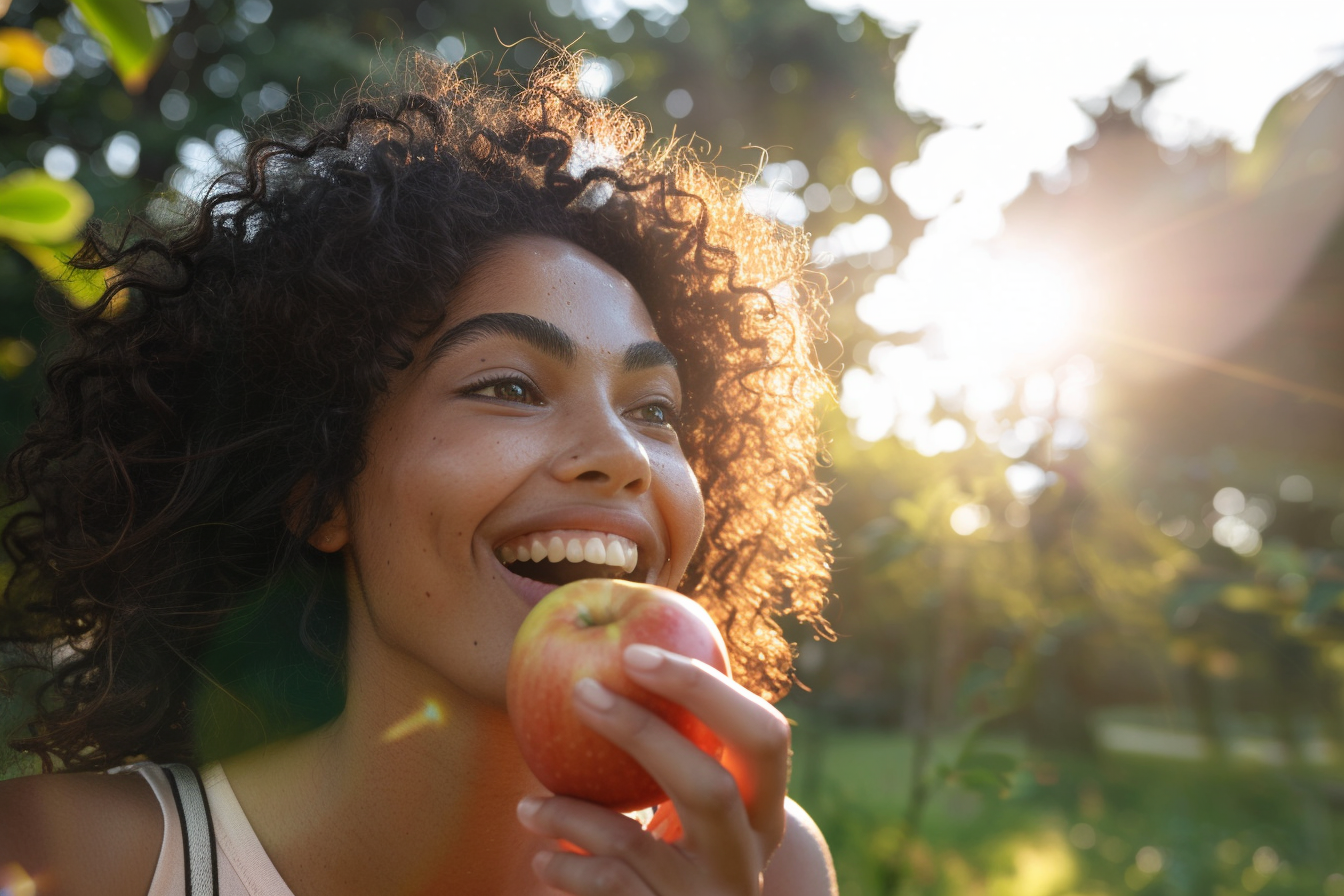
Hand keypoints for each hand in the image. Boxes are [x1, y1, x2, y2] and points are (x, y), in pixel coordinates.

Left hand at [515, 643, 790, 894]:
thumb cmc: (682, 850)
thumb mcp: (697, 804)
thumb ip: (680, 742)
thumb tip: (619, 643)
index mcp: (765, 808)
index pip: (764, 735)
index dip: (703, 689)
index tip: (634, 652)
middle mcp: (749, 856)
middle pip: (711, 787)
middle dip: (642, 733)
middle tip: (580, 690)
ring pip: (640, 846)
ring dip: (572, 815)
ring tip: (526, 805)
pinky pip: (611, 890)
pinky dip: (569, 871)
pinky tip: (543, 860)